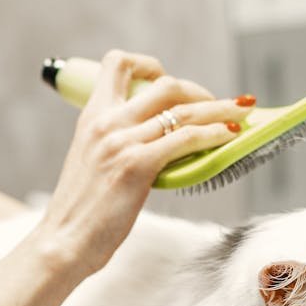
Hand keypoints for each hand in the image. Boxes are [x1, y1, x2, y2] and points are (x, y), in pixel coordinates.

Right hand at [30, 49, 254, 279]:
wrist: (63, 241)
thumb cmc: (80, 212)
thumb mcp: (90, 162)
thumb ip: (116, 144)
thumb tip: (154, 142)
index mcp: (91, 117)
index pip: (118, 63)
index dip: (148, 65)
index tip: (166, 80)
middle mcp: (106, 122)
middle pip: (165, 84)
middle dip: (199, 91)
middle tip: (217, 105)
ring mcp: (122, 142)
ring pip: (184, 110)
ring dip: (221, 109)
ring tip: (242, 113)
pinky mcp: (137, 165)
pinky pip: (186, 139)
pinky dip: (213, 134)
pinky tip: (228, 137)